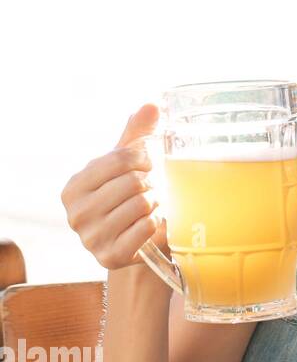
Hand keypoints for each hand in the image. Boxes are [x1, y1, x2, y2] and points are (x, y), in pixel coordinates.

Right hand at [61, 105, 168, 269]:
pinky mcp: (110, 256)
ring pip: (141, 204)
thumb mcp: (129, 165)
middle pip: (133, 182)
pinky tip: (152, 223)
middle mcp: (76, 213)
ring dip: (156, 203)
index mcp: (74, 187)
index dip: (145, 158)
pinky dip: (157, 223)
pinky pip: (146, 228)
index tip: (149, 164)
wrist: (139, 244)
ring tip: (152, 206)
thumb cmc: (131, 198)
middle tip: (153, 190)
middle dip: (152, 184)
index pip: (121, 158)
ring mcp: (90, 237)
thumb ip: (137, 134)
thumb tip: (152, 105)